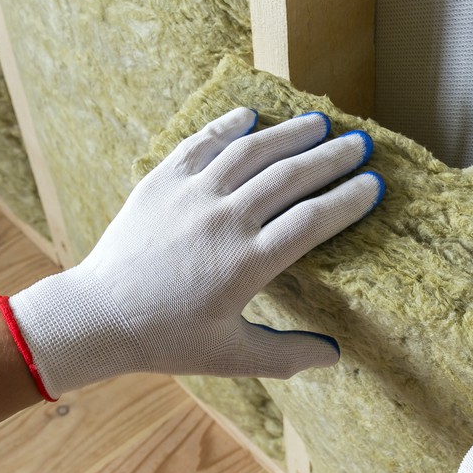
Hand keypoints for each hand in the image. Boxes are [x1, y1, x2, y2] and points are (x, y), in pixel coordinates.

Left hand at [1, 108, 382, 397]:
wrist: (98, 315)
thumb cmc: (167, 340)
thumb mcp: (231, 356)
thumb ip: (286, 355)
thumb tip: (334, 356)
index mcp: (247, 264)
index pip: (312, 222)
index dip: (347, 201)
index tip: (373, 185)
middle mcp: (224, 222)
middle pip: (290, 177)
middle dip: (331, 158)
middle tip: (361, 144)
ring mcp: (191, 196)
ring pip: (251, 152)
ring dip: (290, 134)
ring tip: (320, 123)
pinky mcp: (162, 181)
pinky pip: (202, 144)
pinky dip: (230, 126)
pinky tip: (252, 115)